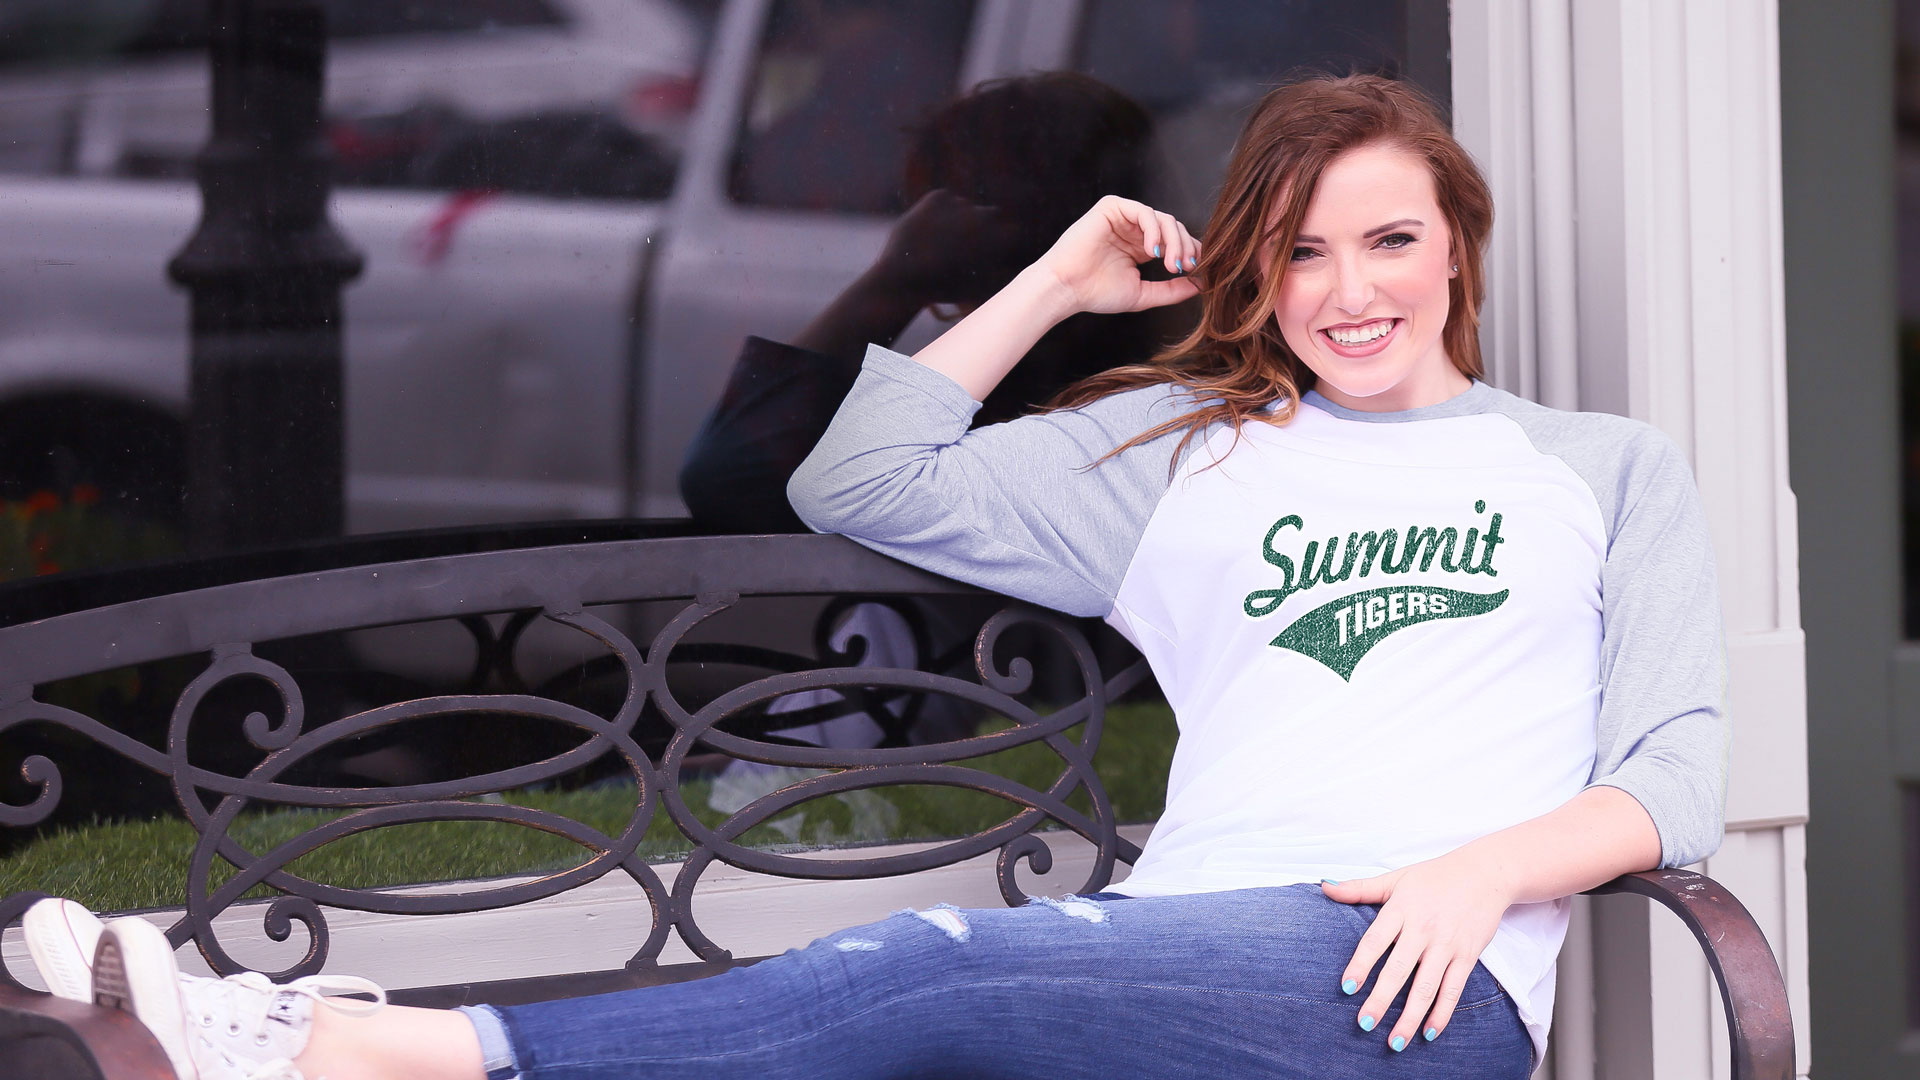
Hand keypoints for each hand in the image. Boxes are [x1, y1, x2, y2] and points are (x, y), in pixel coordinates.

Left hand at [873, 189, 1023, 307]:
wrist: (904, 279)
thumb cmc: (943, 289)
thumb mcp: (980, 286)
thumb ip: (998, 271)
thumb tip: (1011, 264)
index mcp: (1000, 238)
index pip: (1012, 231)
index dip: (1001, 241)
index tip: (989, 252)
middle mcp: (985, 217)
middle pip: (992, 215)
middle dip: (983, 227)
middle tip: (962, 245)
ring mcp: (961, 203)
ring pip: (964, 207)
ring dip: (956, 220)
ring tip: (938, 243)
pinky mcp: (938, 197)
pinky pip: (944, 200)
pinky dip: (938, 211)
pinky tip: (927, 230)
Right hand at [1033, 195, 1201, 314]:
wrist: (1066, 288)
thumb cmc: (1096, 293)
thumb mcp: (1143, 294)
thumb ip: (1171, 290)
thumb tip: (1200, 285)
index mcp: (1141, 247)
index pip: (1176, 241)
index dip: (1190, 252)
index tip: (1197, 271)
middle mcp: (1134, 230)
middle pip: (1174, 228)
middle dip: (1185, 247)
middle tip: (1185, 268)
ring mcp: (1123, 217)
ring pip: (1163, 219)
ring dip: (1174, 241)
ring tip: (1170, 264)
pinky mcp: (1112, 207)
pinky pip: (1144, 212)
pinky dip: (1154, 230)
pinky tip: (1153, 251)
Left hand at [1320, 847, 1514, 1051]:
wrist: (1484, 873)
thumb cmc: (1434, 877)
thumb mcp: (1395, 879)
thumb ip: (1359, 888)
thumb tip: (1324, 887)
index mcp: (1400, 909)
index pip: (1375, 941)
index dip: (1360, 965)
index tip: (1347, 987)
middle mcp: (1423, 929)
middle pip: (1398, 970)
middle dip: (1381, 1000)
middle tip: (1364, 1024)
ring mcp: (1446, 944)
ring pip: (1426, 987)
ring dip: (1410, 1017)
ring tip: (1395, 1042)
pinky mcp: (1468, 956)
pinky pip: (1453, 989)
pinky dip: (1442, 1013)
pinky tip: (1428, 1032)